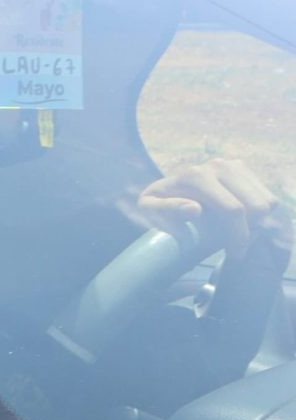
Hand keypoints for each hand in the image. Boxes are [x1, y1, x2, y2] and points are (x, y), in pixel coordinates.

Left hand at [138, 157, 292, 263]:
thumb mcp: (150, 211)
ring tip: (235, 233)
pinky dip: (260, 214)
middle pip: (256, 207)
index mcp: (196, 176)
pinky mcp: (243, 169)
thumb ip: (168, 210)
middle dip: (249, 231)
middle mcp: (218, 165)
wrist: (166, 192)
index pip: (233, 210)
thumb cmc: (158, 208)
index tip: (235, 254)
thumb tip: (195, 209)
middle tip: (234, 246)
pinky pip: (268, 197)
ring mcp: (233, 165)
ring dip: (256, 223)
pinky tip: (240, 221)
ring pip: (267, 202)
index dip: (239, 236)